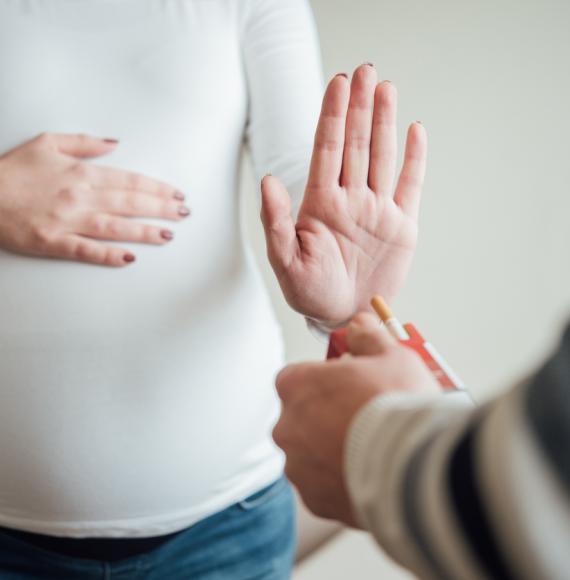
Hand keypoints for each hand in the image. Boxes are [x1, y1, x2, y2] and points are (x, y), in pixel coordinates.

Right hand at [0, 133, 189, 265]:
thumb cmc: (12, 170)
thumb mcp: (46, 143)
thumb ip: (84, 143)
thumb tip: (115, 144)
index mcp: (81, 173)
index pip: (130, 180)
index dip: (157, 188)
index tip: (176, 194)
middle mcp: (80, 196)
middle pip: (131, 202)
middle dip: (162, 208)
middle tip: (185, 214)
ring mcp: (67, 220)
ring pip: (116, 227)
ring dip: (145, 232)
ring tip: (169, 235)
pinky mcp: (53, 241)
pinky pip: (86, 250)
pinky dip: (108, 255)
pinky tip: (130, 259)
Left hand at [261, 64, 426, 325]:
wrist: (343, 315)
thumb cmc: (310, 292)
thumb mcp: (286, 262)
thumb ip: (276, 222)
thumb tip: (268, 181)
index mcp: (320, 204)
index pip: (326, 150)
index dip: (332, 116)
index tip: (338, 84)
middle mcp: (349, 199)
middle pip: (355, 144)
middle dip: (359, 108)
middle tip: (365, 71)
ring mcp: (376, 209)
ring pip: (381, 156)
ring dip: (384, 122)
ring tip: (386, 88)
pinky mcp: (401, 225)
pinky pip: (409, 185)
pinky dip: (414, 159)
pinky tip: (415, 131)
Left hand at [273, 312, 438, 524]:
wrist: (413, 468)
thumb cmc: (398, 405)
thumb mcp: (391, 354)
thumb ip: (368, 335)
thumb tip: (358, 324)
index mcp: (297, 386)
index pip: (295, 378)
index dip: (321, 380)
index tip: (346, 384)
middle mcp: (288, 426)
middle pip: (301, 415)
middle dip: (325, 414)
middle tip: (362, 415)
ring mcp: (298, 465)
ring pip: (310, 451)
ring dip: (330, 448)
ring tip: (370, 447)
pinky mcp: (314, 499)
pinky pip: (322, 483)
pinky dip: (338, 478)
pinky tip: (368, 472)